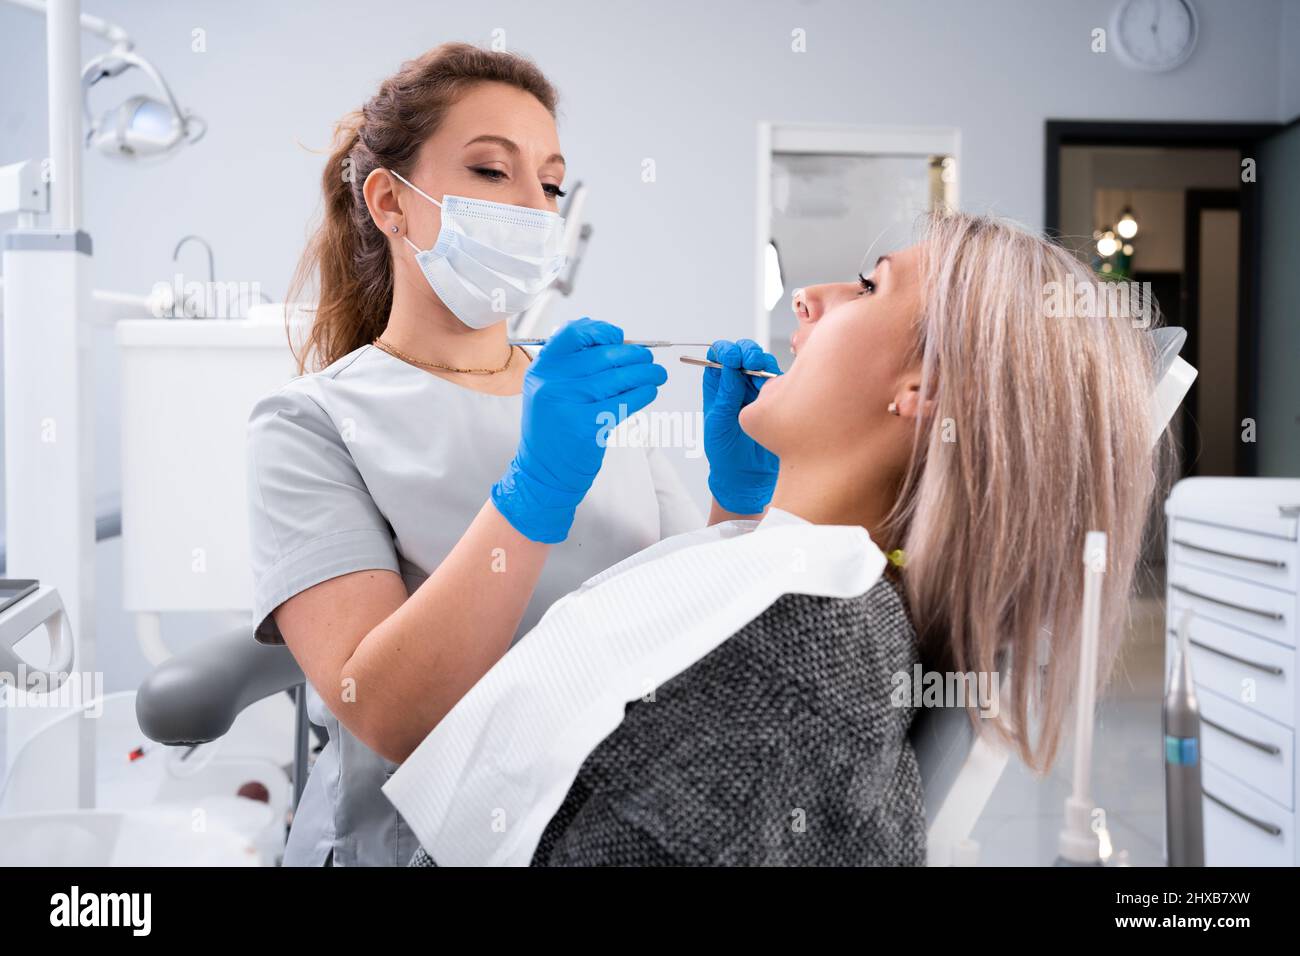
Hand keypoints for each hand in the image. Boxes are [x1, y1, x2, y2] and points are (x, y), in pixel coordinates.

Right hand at [492, 318, 665, 542]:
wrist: (543, 471)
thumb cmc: (554, 427)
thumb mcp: (549, 389)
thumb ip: (573, 364)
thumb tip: (617, 342)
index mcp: (542, 368)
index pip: (572, 333)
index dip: (601, 331)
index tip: (619, 337)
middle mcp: (552, 383)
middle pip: (603, 355)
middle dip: (635, 354)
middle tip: (649, 359)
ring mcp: (569, 404)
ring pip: (618, 378)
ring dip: (646, 373)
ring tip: (658, 373)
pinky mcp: (587, 426)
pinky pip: (624, 402)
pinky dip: (643, 393)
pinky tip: (650, 391)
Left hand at [703, 338, 779, 514]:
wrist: (746, 474)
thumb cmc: (724, 452)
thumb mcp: (717, 422)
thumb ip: (725, 395)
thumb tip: (729, 368)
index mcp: (717, 385)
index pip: (718, 356)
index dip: (724, 350)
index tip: (730, 358)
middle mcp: (737, 382)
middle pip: (743, 352)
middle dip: (746, 352)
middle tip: (748, 362)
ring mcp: (757, 389)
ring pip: (762, 363)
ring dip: (761, 363)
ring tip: (759, 376)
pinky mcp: (776, 397)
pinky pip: (779, 380)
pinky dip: (776, 378)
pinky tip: (771, 389)